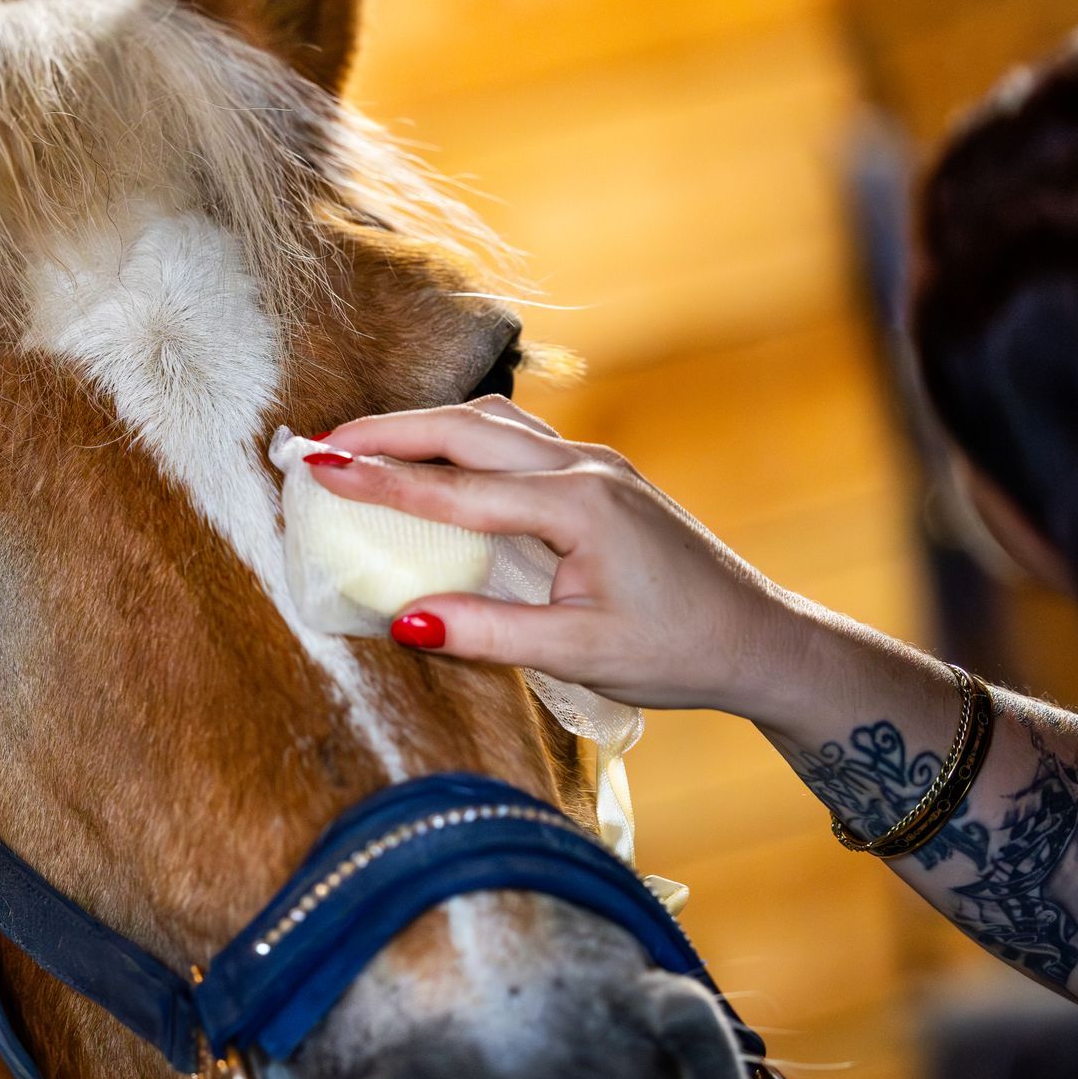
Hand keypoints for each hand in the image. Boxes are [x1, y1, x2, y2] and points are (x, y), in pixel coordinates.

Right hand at [309, 397, 827, 722]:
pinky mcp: (600, 477)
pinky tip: (435, 460)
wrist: (761, 639)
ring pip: (492, 424)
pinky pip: (516, 441)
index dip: (380, 480)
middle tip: (319, 446)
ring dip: (424, 428)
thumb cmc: (677, 652)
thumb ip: (489, 635)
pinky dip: (461, 440)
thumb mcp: (580, 654)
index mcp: (578, 505)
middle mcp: (585, 468)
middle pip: (466, 429)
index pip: (455, 489)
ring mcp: (595, 464)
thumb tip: (403, 622)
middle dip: (388, 432)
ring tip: (363, 446)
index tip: (316, 467)